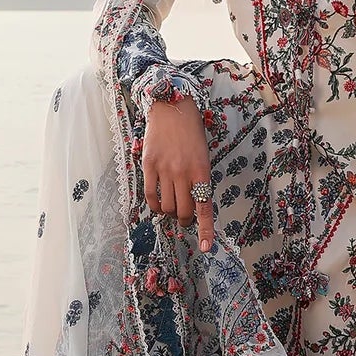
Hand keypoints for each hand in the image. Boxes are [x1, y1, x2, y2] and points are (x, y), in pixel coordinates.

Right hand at [141, 97, 215, 251]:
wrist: (172, 107)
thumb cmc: (192, 133)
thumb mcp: (204, 156)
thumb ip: (200, 180)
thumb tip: (195, 205)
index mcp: (202, 171)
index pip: (205, 208)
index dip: (205, 230)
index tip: (207, 248)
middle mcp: (183, 172)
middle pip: (184, 212)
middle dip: (186, 221)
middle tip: (185, 219)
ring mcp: (164, 169)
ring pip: (167, 206)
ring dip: (171, 213)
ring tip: (173, 208)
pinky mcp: (148, 165)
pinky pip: (150, 195)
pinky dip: (155, 206)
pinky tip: (158, 205)